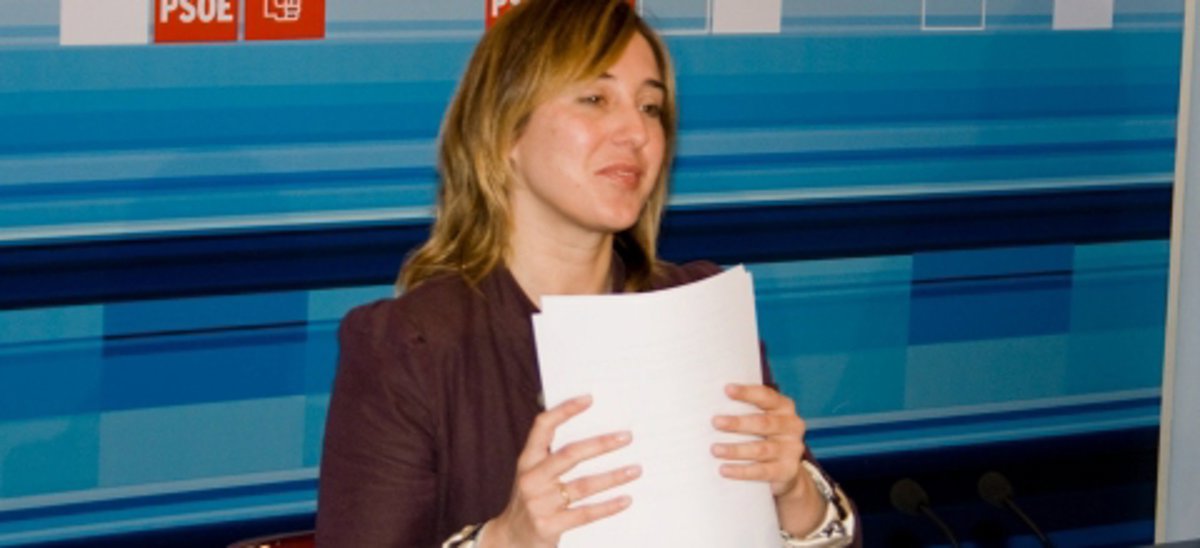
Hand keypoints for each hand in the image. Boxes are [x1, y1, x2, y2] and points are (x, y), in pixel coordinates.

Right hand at [485, 395, 640, 547]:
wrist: (510, 539)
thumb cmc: (531, 500)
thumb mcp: (534, 475)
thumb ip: (553, 456)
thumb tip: (595, 435)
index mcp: (527, 460)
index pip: (542, 427)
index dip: (564, 411)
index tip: (589, 399)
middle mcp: (531, 479)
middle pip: (569, 455)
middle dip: (601, 444)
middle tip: (627, 436)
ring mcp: (538, 504)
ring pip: (583, 486)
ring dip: (613, 477)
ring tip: (636, 469)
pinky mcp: (549, 526)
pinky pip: (585, 514)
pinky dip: (608, 506)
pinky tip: (625, 499)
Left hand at [711, 384, 823, 534]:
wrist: (786, 469)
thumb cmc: (764, 435)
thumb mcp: (761, 419)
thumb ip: (744, 409)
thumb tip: (709, 401)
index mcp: (784, 407)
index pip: (766, 397)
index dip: (747, 393)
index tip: (727, 389)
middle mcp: (792, 426)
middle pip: (763, 423)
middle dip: (738, 423)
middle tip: (715, 422)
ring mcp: (791, 449)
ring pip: (761, 449)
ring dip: (736, 450)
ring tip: (715, 449)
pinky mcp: (787, 470)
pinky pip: (762, 471)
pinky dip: (741, 471)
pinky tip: (724, 470)